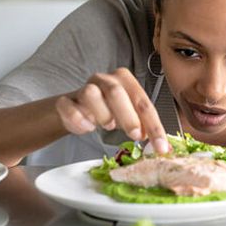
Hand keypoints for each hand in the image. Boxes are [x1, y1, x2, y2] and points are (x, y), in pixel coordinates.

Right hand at [55, 67, 170, 153]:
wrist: (77, 110)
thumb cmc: (109, 111)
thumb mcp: (129, 116)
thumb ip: (143, 125)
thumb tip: (160, 145)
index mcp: (125, 80)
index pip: (143, 102)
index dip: (154, 125)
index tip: (160, 146)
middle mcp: (104, 79)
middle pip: (116, 93)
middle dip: (129, 117)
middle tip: (136, 136)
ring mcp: (83, 87)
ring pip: (90, 94)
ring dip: (102, 115)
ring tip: (107, 126)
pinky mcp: (65, 100)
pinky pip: (68, 107)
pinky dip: (78, 120)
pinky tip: (87, 128)